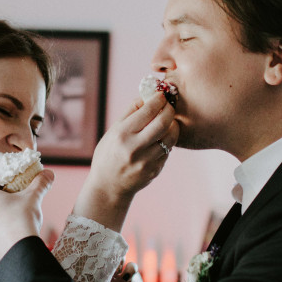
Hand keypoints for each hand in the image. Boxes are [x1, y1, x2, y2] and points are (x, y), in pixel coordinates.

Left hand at [0, 169, 54, 262]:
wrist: (19, 252)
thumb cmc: (21, 221)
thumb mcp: (32, 197)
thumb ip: (40, 183)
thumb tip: (49, 173)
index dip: (8, 188)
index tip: (18, 192)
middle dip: (2, 202)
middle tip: (18, 206)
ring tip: (15, 220)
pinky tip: (10, 231)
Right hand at [73, 95, 178, 231]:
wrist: (108, 186)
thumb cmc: (109, 154)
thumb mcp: (112, 132)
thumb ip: (130, 113)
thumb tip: (146, 95)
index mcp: (122, 135)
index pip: (148, 111)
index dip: (159, 99)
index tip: (162, 95)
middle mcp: (134, 148)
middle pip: (163, 122)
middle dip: (170, 110)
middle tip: (169, 106)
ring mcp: (146, 161)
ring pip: (171, 137)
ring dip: (173, 125)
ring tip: (168, 122)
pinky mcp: (155, 170)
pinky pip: (168, 150)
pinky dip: (167, 141)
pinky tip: (161, 139)